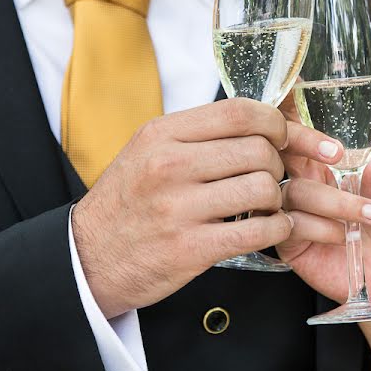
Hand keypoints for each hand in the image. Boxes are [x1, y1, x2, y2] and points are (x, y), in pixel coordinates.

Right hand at [70, 98, 336, 317]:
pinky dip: (277, 229)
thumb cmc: (128, 201)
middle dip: (279, 164)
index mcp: (161, 134)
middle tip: (272, 177)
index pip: (237, 112)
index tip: (283, 136)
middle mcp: (168, 165)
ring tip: (267, 206)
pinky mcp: (190, 249)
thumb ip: (197, 134)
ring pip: (263, 189)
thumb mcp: (148, 151)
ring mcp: (178, 208)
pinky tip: (271, 228)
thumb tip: (259, 119)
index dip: (273, 122)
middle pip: (258, 150)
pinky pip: (257, 231)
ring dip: (278, 199)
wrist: (87, 258)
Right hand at [276, 70, 370, 305]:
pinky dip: (322, 228)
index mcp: (322, 159)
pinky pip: (290, 224)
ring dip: (336, 202)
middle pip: (283, 151)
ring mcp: (292, 210)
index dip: (288, 109)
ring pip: (293, 190)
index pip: (293, 126)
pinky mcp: (288, 241)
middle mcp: (302, 180)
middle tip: (340, 158)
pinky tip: (345, 237)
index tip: (293, 91)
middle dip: (307, 147)